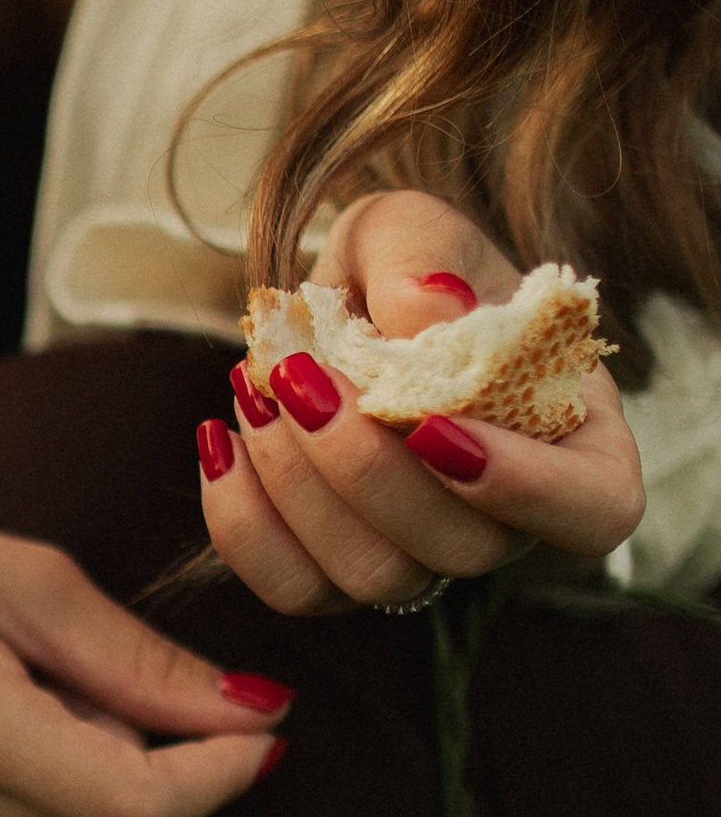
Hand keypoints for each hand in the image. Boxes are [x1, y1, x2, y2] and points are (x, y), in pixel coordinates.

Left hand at [201, 191, 644, 617]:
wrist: (333, 304)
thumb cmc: (402, 266)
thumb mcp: (413, 227)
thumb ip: (424, 254)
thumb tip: (424, 310)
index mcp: (573, 435)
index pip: (594, 508)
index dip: (526, 489)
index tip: (429, 424)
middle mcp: (509, 515)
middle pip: (464, 550)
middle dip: (366, 469)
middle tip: (299, 375)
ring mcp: (424, 555)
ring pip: (375, 576)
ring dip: (298, 485)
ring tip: (257, 387)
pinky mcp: (338, 573)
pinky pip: (294, 589)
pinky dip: (242, 521)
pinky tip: (221, 437)